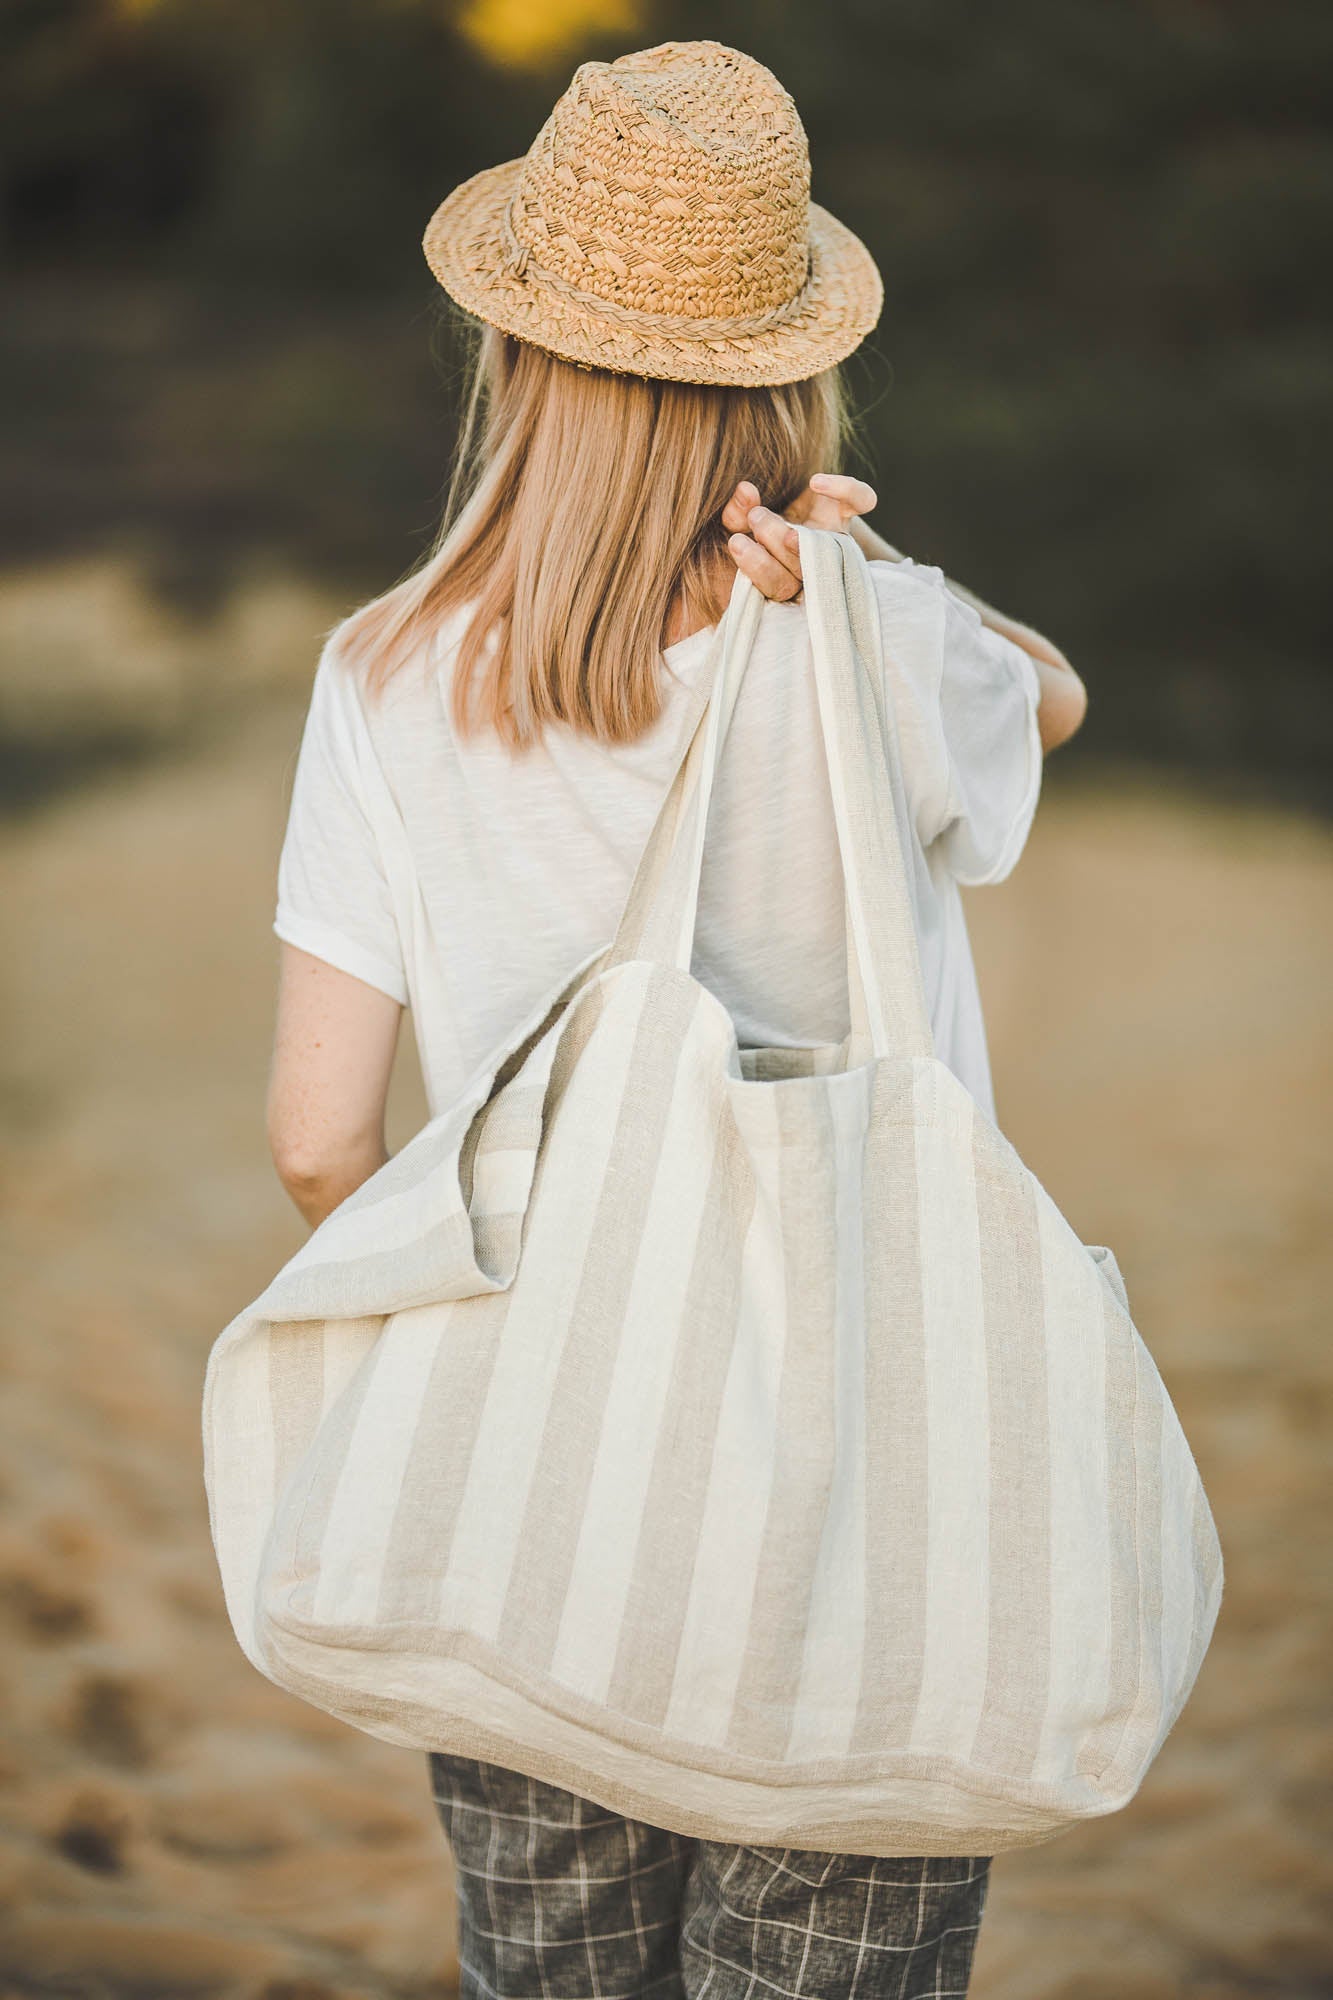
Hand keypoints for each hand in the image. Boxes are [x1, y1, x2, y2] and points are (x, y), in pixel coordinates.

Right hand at [722, 474, 877, 601]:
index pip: (778, 586)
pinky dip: (845, 490)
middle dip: (773, 543)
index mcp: (787, 574)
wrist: (792, 497)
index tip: (737, 542)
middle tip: (755, 518)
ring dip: (791, 530)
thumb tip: (745, 490)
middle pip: (800, 569)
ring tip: (760, 512)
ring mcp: (834, 538)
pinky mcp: (847, 508)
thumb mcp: (740, 521)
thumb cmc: (759, 518)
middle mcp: (815, 563)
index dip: (760, 568)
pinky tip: (816, 483)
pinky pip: (861, 499)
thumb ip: (737, 517)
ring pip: (824, 546)